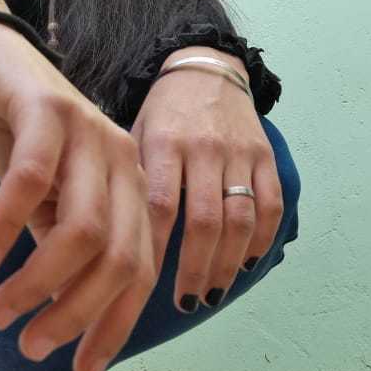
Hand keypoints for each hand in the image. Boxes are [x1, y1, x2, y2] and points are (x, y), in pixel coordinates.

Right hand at [0, 23, 156, 370]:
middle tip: (29, 344)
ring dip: (38, 281)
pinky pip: (32, 181)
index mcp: (133, 187)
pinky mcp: (48, 110)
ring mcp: (89, 133)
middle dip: (76, 313)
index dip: (114, 325)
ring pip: (82, 228)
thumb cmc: (20, 136)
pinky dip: (6, 226)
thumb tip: (59, 314)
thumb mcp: (47, 202)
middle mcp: (123, 161)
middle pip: (119, 257)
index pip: (140, 271)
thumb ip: (61, 248)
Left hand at [130, 47, 282, 308]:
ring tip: (210, 295)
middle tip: (184, 304)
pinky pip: (270, 206)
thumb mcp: (131, 135)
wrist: (204, 67)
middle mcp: (203, 148)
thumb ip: (125, 182)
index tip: (142, 285)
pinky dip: (259, 241)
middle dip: (194, 269)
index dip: (153, 249)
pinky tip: (244, 265)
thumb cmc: (158, 114)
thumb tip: (100, 243)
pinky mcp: (267, 155)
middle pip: (203, 221)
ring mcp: (239, 152)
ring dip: (226, 264)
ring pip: (239, 219)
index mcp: (162, 142)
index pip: (159, 205)